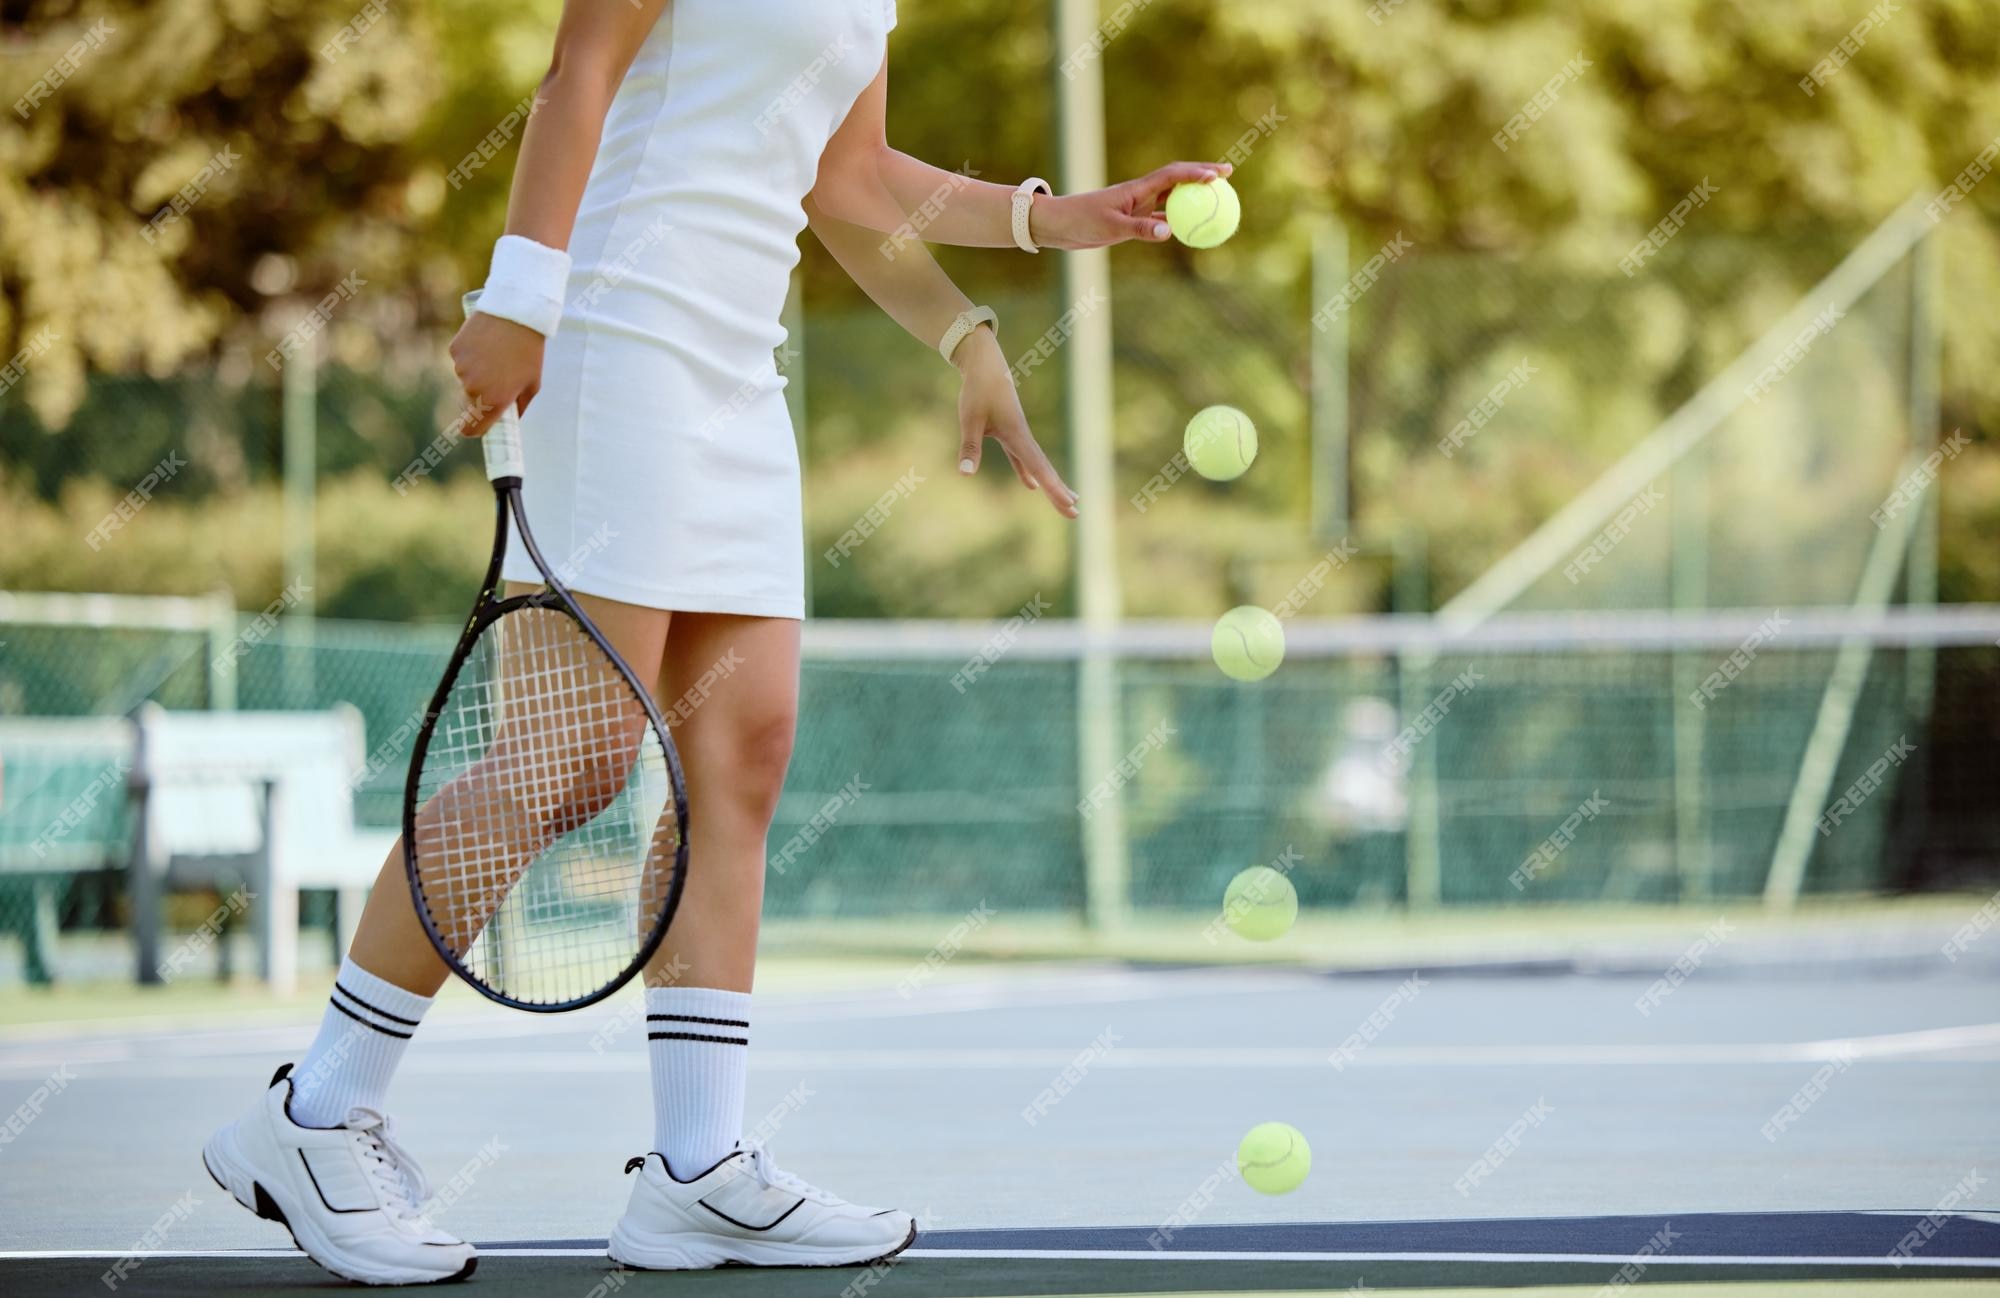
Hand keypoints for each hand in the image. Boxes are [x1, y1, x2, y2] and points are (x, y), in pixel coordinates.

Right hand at [447, 312, 545, 436]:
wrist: (517, 314)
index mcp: (494, 401)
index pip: (471, 429)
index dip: (474, 429)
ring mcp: (461, 368)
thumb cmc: (530, 352)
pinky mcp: (455, 349)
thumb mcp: (533, 383)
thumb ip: (519, 406)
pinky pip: (461, 360)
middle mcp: (473, 387)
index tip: (479, 425)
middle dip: (481, 396)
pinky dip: (470, 355)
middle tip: (499, 378)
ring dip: (477, 373)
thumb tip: (511, 419)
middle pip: (469, 402)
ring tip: (496, 355)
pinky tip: (486, 343)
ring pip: (465, 379)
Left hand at [954, 328, 1077, 518]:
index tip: (1068, 504)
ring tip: (1067, 502)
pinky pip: (1023, 458)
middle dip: (1059, 492)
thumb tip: (966, 473)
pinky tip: (1031, 486)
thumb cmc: (977, 390)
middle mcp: (1023, 437)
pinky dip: (1028, 472)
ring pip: (1038, 465)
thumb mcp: (970, 419)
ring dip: (1050, 484)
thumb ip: (970, 447)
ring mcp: (1018, 435)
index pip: (1039, 467)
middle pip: (1045, 470)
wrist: (985, 364)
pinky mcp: (1010, 432)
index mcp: (1017, 435)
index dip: (1053, 488)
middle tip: (1075, 513)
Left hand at [1029, 160, 1232, 249]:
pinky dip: (1178, 218)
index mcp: (1137, 189)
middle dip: (1203, 174)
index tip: (1218, 175)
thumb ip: (1140, 229)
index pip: (1173, 175)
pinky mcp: (1132, 219)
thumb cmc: (1081, 221)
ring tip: (1218, 195)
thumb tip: (1169, 231)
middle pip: (1178, 179)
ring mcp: (1137, 205)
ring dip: (1194, 194)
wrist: (1059, 225)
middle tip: (1228, 174)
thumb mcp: (1111, 227)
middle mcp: (1140, 193)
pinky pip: (1162, 216)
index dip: (1197, 173)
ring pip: (1172, 197)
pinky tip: (1191, 226)